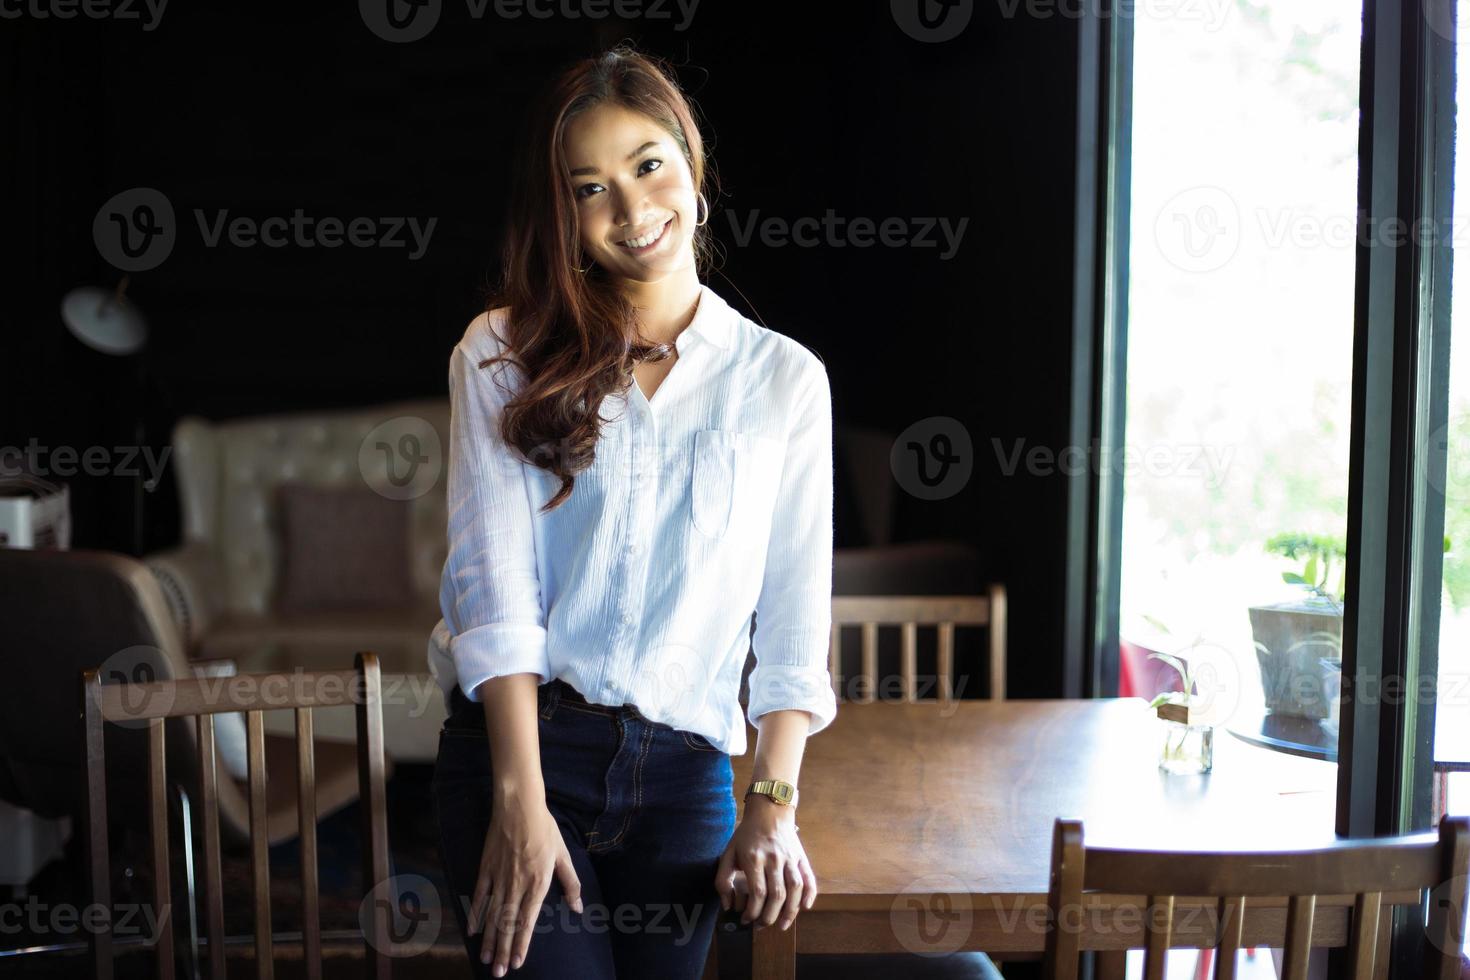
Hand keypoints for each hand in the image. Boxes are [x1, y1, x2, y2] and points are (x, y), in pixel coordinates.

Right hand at [467, 789, 582, 975]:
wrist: (519, 806)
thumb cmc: (545, 829)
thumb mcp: (563, 855)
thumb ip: (571, 884)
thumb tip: (577, 908)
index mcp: (538, 883)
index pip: (528, 921)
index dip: (522, 944)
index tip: (517, 963)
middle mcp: (517, 884)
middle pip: (507, 924)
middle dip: (503, 950)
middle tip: (498, 973)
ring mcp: (499, 877)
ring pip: (492, 915)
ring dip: (488, 939)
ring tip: (485, 960)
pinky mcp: (486, 868)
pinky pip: (478, 896)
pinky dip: (475, 914)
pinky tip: (472, 931)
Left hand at [714, 797, 816, 930]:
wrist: (769, 810)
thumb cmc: (746, 835)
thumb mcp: (728, 853)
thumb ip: (723, 880)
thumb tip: (728, 906)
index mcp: (754, 858)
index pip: (758, 893)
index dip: (753, 912)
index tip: (746, 919)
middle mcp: (774, 859)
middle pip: (777, 895)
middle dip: (769, 917)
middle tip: (761, 926)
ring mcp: (790, 858)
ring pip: (795, 890)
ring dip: (790, 912)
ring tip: (780, 925)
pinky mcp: (801, 858)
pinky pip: (809, 879)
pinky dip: (809, 896)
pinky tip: (804, 908)